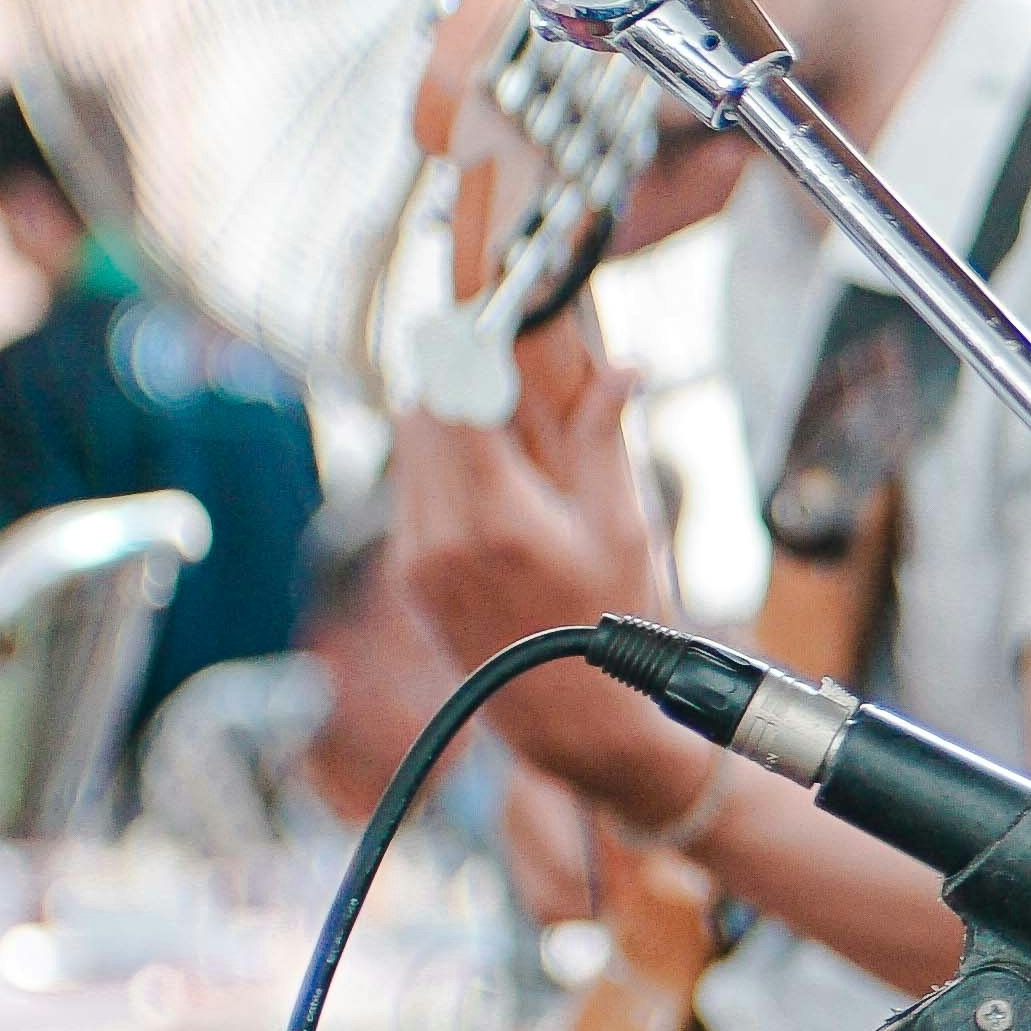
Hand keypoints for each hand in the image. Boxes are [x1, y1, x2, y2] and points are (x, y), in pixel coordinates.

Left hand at [391, 345, 697, 813]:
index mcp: (493, 520)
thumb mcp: (622, 528)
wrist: (573, 720)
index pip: (453, 399)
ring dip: (443, 408)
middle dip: (452, 367)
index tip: (489, 310)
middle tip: (489, 338)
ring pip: (406, 446)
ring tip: (490, 394)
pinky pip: (411, 487)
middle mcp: (438, 536)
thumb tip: (624, 368)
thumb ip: (603, 439)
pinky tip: (485, 458)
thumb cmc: (610, 625)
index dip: (465, 344)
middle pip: (418, 412)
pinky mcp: (410, 573)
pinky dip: (439, 454)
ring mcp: (416, 558)